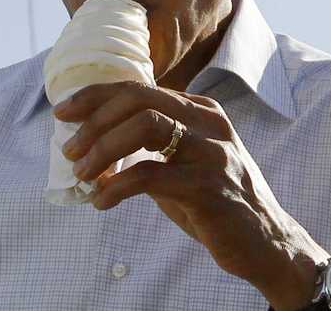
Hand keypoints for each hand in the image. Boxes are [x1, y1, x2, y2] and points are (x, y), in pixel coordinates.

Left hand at [54, 80, 329, 309]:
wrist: (267, 241)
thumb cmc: (216, 200)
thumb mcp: (183, 161)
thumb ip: (150, 146)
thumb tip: (93, 144)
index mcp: (199, 109)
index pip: (139, 88)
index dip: (95, 96)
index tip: (63, 112)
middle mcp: (207, 121)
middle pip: (139, 98)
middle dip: (95, 120)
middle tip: (69, 148)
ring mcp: (212, 151)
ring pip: (146, 126)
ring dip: (103, 149)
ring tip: (82, 174)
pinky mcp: (210, 186)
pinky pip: (150, 175)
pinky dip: (116, 186)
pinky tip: (102, 201)